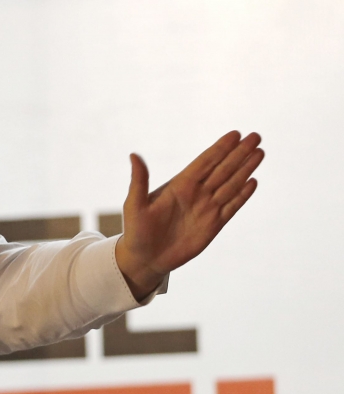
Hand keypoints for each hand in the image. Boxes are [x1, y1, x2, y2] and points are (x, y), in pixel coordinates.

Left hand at [115, 131, 263, 299]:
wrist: (146, 259)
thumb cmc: (135, 231)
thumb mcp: (135, 205)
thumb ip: (139, 180)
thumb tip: (134, 155)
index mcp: (179, 186)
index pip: (204, 162)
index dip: (220, 148)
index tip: (235, 134)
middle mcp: (195, 194)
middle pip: (222, 169)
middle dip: (239, 153)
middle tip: (255, 136)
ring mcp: (206, 209)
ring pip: (231, 184)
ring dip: (245, 169)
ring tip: (259, 153)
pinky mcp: (213, 225)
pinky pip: (231, 207)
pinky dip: (242, 195)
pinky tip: (253, 181)